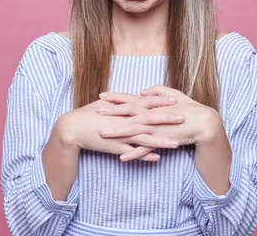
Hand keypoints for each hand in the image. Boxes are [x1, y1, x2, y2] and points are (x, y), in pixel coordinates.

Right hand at [56, 95, 184, 161]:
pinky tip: (157, 158)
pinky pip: (132, 152)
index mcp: (123, 108)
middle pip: (150, 119)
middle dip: (167, 118)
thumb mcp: (106, 104)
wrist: (72, 128)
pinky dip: (145, 155)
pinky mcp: (114, 147)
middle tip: (184, 117)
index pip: (145, 103)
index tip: (176, 99)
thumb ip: (121, 102)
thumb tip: (132, 98)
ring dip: (161, 141)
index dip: (161, 101)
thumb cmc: (88, 114)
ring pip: (144, 138)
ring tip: (176, 143)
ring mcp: (120, 134)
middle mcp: (124, 120)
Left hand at [97, 85, 221, 160]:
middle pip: (128, 113)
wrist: (203, 123)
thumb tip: (141, 90)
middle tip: (95, 111)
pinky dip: (134, 153)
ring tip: (102, 134)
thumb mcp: (172, 94)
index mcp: (153, 104)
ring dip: (117, 133)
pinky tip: (121, 158)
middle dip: (111, 112)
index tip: (102, 95)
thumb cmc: (188, 108)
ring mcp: (156, 128)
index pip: (131, 99)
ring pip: (133, 131)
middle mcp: (152, 115)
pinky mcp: (162, 140)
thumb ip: (156, 90)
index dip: (116, 97)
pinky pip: (145, 148)